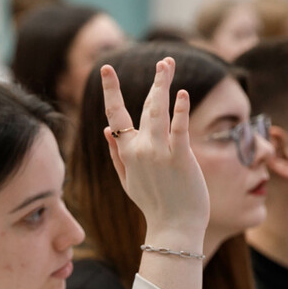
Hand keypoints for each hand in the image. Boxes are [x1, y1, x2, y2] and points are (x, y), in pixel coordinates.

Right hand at [99, 59, 208, 240]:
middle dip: (155, 81)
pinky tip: (181, 94)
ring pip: (158, 112)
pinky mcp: (180, 159)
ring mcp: (159, 153)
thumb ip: (116, 155)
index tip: (106, 68)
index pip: (115, 115)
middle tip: (164, 61)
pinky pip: (179, 129)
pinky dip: (179, 110)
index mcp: (127, 153)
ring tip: (168, 65)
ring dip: (163, 85)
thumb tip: (107, 130)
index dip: (110, 90)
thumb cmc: (155, 205)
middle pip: (144, 107)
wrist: (173, 228)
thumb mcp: (128, 181)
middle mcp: (140, 150)